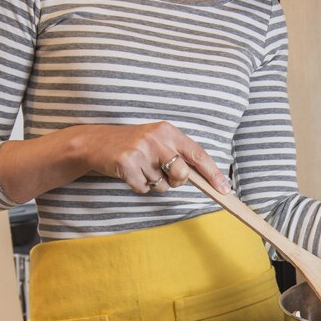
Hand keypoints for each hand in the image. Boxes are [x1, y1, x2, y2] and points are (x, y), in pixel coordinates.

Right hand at [84, 121, 231, 195]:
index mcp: (168, 131)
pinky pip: (144, 188)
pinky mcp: (127, 163)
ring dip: (153, 183)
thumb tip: (202, 177)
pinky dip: (138, 186)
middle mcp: (157, 138)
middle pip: (181, 174)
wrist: (95, 143)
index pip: (198, 154)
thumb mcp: (157, 141)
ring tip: (141, 168)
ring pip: (162, 185)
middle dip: (174, 181)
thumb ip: (178, 154)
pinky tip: (130, 173)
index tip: (224, 189)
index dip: (213, 173)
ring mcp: (141, 150)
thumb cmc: (133, 145)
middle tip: (161, 173)